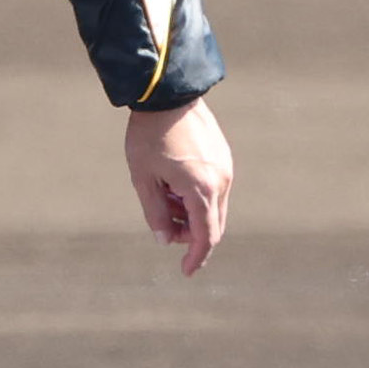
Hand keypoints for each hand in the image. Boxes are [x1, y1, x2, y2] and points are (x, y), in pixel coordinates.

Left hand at [124, 95, 231, 276]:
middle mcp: (222, 181)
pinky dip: (197, 198)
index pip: (205, 236)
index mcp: (202, 189)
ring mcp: (226, 169)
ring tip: (163, 198)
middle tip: (163, 228)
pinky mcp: (224, 158)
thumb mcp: (143, 178)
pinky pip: (215, 190)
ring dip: (191, 215)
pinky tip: (173, 185)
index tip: (186, 271)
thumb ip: (155, 212)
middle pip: (213, 224)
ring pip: (214, 207)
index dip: (196, 256)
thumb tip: (164, 240)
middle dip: (189, 234)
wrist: (168, 96)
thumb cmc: (149, 137)